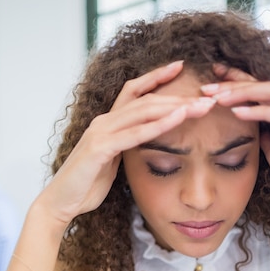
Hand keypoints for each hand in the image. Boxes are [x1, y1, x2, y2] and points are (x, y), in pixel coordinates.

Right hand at [38, 60, 216, 224]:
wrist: (61, 203)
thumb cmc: (86, 185)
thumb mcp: (112, 161)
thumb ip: (126, 147)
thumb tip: (145, 143)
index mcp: (107, 123)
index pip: (134, 91)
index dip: (156, 77)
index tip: (180, 67)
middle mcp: (103, 122)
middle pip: (145, 99)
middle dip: (178, 96)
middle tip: (207, 96)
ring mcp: (100, 133)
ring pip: (142, 111)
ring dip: (174, 107)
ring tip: (200, 106)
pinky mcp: (99, 149)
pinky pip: (134, 134)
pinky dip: (158, 125)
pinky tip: (178, 119)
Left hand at [201, 65, 269, 218]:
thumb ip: (267, 141)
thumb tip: (250, 131)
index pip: (265, 91)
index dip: (238, 83)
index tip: (210, 83)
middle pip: (269, 85)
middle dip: (237, 83)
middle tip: (207, 86)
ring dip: (247, 93)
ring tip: (219, 98)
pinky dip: (263, 112)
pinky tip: (239, 113)